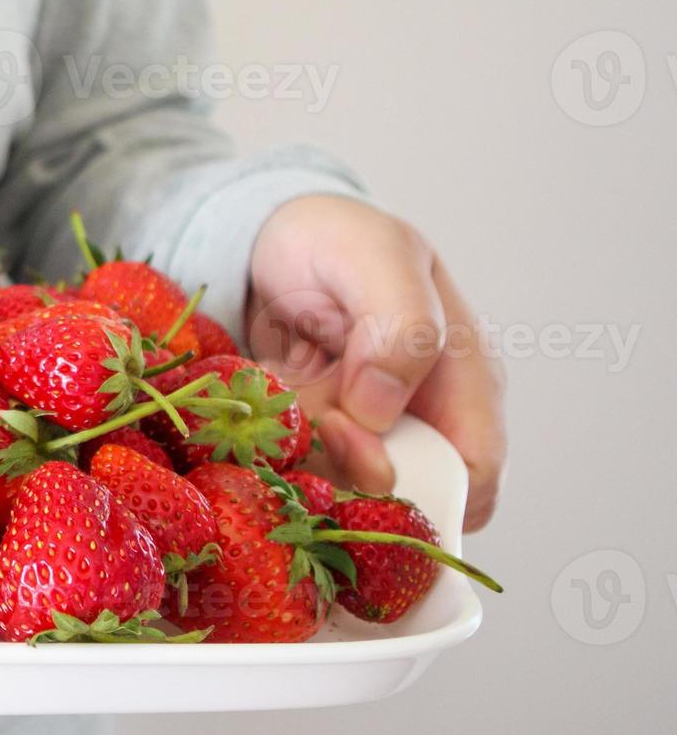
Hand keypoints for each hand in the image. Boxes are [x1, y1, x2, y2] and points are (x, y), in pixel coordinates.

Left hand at [247, 195, 505, 530]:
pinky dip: (268, 444)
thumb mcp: (377, 258)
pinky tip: (264, 394)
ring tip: (282, 377)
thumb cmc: (341, 241)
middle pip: (396, 497)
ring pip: (336, 488)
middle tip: (300, 409)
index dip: (413, 478)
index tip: (342, 431)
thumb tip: (383, 410)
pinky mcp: (314, 444)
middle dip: (337, 465)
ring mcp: (366, 438)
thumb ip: (401, 327)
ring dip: (295, 447)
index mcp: (466, 383)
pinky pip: (293, 472)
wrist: (272, 238)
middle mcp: (423, 422)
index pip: (471, 480)